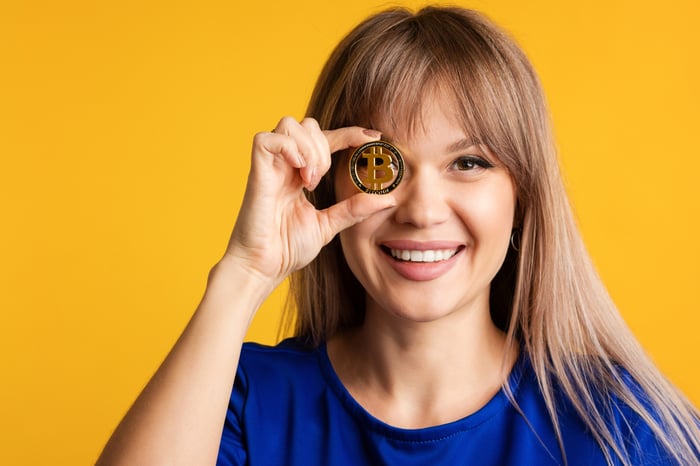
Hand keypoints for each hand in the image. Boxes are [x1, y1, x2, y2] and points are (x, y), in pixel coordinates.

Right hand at [222, 117, 394, 285]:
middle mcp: (284, 165)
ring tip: (309, 181)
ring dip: (309, 148)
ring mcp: (269, 167)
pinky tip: (298, 174)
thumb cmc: (287, 248)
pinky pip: (267, 139)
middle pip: (307, 124)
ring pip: (289, 124)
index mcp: (299, 174)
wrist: (263, 267)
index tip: (373, 137)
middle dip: (325, 144)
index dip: (349, 133)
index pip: (326, 140)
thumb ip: (354, 208)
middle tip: (321, 179)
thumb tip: (388, 199)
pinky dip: (288, 149)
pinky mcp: (256, 172)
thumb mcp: (329, 224)